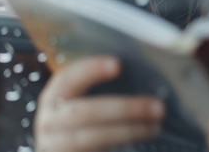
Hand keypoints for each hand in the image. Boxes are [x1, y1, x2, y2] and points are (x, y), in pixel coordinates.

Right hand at [34, 56, 165, 151]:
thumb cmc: (84, 120)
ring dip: (129, 131)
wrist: (68, 148)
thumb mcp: (86, 101)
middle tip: (158, 107)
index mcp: (53, 98)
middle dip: (124, 109)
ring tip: (156, 126)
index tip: (118, 64)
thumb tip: (147, 73)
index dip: (90, 70)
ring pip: (92, 138)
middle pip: (84, 113)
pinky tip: (145, 135)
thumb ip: (106, 88)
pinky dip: (123, 145)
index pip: (66, 79)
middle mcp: (50, 123)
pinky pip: (97, 151)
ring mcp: (56, 146)